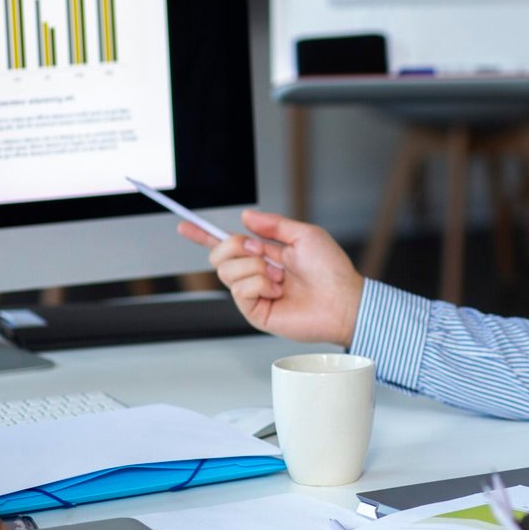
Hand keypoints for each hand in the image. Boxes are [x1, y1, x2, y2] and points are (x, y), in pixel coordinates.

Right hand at [180, 210, 363, 345]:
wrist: (343, 300)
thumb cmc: (331, 270)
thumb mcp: (305, 235)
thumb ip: (273, 224)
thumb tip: (246, 217)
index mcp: (266, 255)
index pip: (227, 245)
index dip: (204, 235)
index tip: (184, 226)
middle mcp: (256, 274)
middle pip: (219, 255)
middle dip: (236, 246)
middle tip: (262, 251)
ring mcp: (254, 294)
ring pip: (226, 271)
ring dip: (255, 267)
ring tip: (280, 277)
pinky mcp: (255, 312)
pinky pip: (239, 290)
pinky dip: (260, 284)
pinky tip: (278, 291)